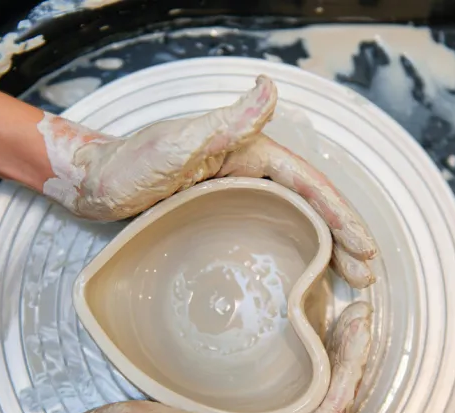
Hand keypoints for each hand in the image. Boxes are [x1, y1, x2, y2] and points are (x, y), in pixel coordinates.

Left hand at [38, 75, 377, 287]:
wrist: (90, 183)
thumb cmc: (126, 162)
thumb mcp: (176, 143)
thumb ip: (224, 122)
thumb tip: (269, 88)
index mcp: (248, 150)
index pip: (308, 183)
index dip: (340, 215)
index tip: (364, 247)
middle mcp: (247, 172)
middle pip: (308, 206)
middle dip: (341, 238)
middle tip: (364, 276)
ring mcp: (233, 196)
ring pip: (290, 223)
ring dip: (320, 249)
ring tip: (344, 281)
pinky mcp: (217, 218)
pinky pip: (263, 236)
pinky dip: (286, 253)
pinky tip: (294, 276)